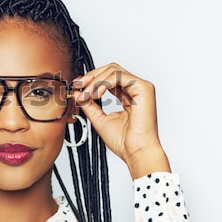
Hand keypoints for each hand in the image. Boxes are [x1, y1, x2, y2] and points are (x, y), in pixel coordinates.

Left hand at [73, 63, 170, 178]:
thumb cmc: (124, 141)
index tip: (77, 86)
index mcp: (127, 96)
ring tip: (86, 95)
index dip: (92, 79)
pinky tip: (96, 94)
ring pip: (114, 70)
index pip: (108, 78)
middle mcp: (135, 90)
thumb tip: (77, 93)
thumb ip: (89, 105)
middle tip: (78, 86)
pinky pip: (119, 76)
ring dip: (95, 80)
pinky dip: (104, 82)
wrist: (135, 152)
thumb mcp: (99, 119)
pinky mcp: (144, 88)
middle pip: (111, 70)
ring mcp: (141, 88)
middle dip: (91, 76)